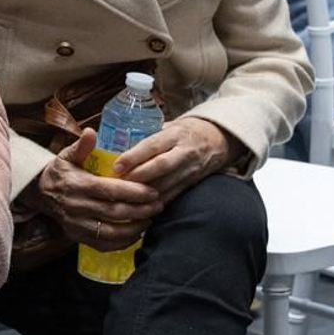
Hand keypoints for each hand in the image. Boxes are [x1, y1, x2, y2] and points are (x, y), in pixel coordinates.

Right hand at [23, 129, 161, 250]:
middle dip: (140, 210)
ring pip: (110, 232)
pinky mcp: (77, 236)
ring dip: (134, 228)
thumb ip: (81, 146)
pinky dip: (122, 242)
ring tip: (151, 219)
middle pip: (113, 212)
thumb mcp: (67, 155)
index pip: (108, 190)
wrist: (41, 193)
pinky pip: (103, 244)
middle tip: (159, 205)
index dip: (133, 192)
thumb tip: (91, 131)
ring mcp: (76, 224)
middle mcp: (75, 207)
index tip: (153, 191)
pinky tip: (136, 234)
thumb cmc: (61, 172)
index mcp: (76, 185)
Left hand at [112, 117, 235, 205]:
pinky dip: (157, 202)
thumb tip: (115, 144)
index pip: (153, 145)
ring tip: (125, 197)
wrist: (218, 138)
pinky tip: (142, 208)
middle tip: (117, 183)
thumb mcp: (169, 126)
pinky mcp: (193, 183)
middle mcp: (184, 152)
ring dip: (145, 193)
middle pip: (160, 166)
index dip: (134, 156)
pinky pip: (174, 195)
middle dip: (139, 176)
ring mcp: (191, 169)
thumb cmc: (185, 131)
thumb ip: (147, 136)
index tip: (117, 166)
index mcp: (175, 134)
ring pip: (167, 184)